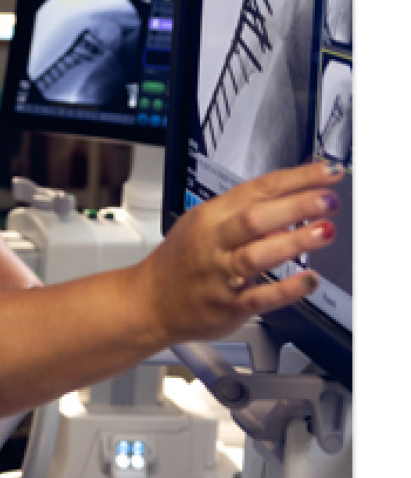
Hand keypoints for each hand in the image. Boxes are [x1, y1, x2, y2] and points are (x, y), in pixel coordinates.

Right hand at [139, 160, 341, 345]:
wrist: (149, 300)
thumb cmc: (180, 261)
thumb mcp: (203, 225)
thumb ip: (243, 216)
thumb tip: (287, 212)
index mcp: (211, 215)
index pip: (258, 188)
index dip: (295, 179)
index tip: (326, 172)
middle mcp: (214, 241)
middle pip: (256, 217)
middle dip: (296, 205)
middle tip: (328, 200)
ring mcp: (220, 274)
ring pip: (257, 254)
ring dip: (293, 242)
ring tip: (324, 232)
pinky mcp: (227, 305)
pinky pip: (259, 297)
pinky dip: (286, 289)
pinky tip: (309, 281)